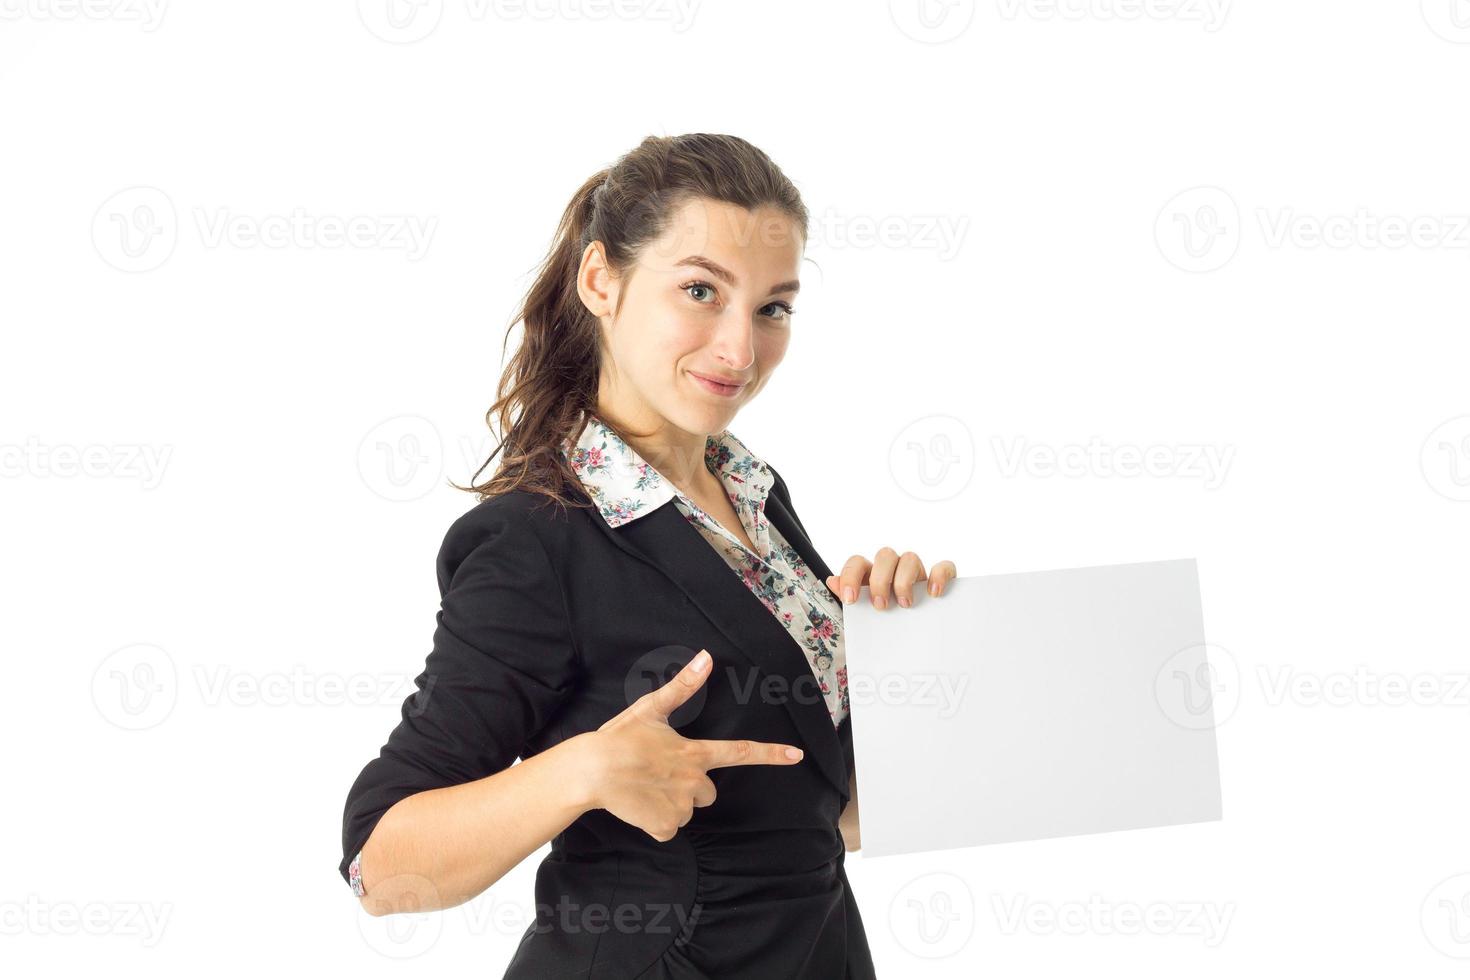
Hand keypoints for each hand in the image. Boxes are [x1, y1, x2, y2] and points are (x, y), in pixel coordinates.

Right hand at [584, 649, 805, 841]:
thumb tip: (706, 657)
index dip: (770, 754)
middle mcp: (693, 780)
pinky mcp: (664, 824)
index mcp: (694, 752)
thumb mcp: (650, 708)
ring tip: (643, 789)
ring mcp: (680, 805)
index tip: (796, 756)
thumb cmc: (619, 737)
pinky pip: (667, 829)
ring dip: (670, 804)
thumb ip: (682, 687)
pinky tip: (638, 806)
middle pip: (708, 792)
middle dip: (691, 787)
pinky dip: (654, 822)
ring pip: (685, 811)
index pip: (740, 752)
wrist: (591, 771)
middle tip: (660, 775)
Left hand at [826, 548, 956, 608]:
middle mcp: (894, 568)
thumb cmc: (886, 621)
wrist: (916, 638)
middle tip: (881, 606)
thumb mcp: (865, 613)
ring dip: (904, 581)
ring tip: (905, 605)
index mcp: (872, 574)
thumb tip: (832, 581)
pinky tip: (933, 594)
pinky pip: (944, 566)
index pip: (858, 562)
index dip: (851, 577)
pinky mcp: (940, 578)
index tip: (851, 600)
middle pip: (885, 555)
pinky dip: (939, 576)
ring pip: (910, 557)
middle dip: (880, 581)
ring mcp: (917, 571)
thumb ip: (849, 597)